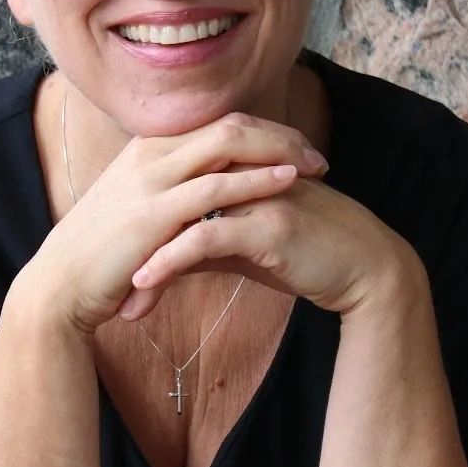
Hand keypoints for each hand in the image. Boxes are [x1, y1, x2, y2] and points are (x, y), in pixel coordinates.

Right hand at [18, 108, 346, 337]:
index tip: (298, 149)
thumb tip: (205, 200)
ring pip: (228, 143)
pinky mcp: (154, 213)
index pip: (217, 122)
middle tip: (318, 154)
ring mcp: (151, 180)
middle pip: (229, 123)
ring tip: (317, 165)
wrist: (59, 287)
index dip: (263, 132)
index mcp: (147, 150)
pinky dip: (256, 179)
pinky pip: (216, 187)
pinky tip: (288, 182)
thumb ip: (169, 197)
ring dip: (279, 151)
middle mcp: (150, 154)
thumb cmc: (101, 258)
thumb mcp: (136, 213)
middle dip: (280, 134)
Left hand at [117, 111, 416, 322]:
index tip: (112, 265)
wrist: (364, 269)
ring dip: (143, 257)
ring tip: (121, 296)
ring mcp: (255, 193)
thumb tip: (161, 258)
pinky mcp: (267, 224)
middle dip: (131, 242)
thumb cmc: (306, 255)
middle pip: (169, 197)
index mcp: (235, 170)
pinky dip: (169, 260)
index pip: (173, 187)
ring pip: (180, 217)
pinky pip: (204, 237)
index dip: (139, 224)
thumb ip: (205, 242)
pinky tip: (145, 284)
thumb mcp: (245, 248)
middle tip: (103, 280)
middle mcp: (242, 172)